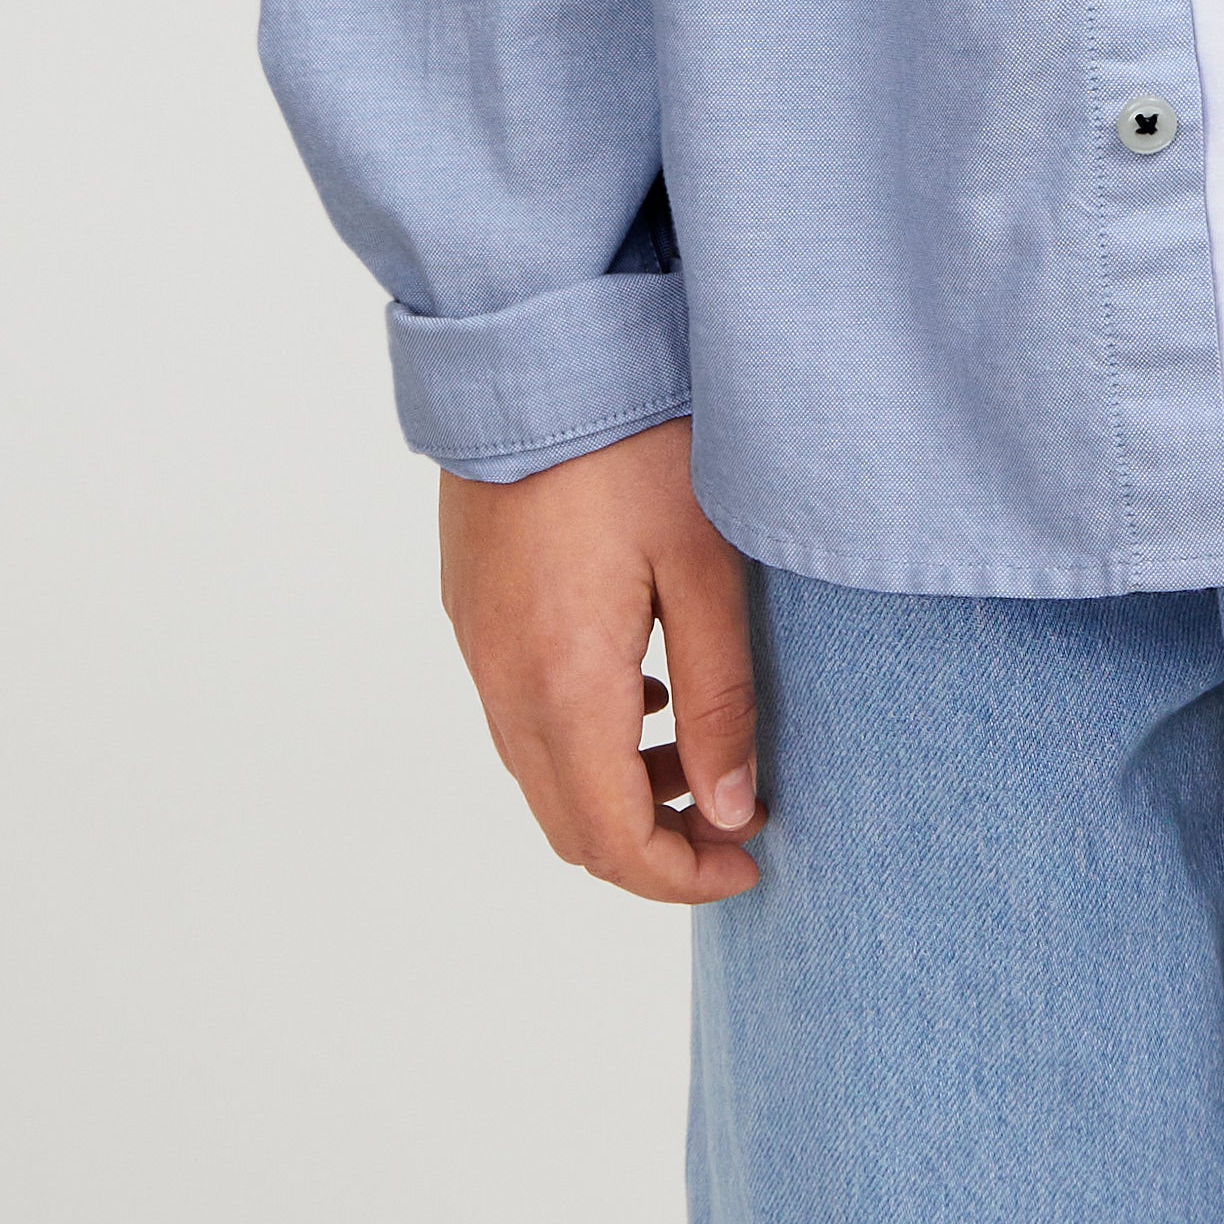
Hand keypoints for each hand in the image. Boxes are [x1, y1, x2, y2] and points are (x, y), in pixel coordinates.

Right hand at [437, 415, 762, 902]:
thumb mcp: (705, 566)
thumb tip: (735, 810)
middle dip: (651, 846)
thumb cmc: (632, 443)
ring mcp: (477, 645)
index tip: (751, 861)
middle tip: (733, 820)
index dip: (682, 876)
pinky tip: (643, 684)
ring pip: (540, 771)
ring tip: (697, 750)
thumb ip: (720, 698)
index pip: (613, 841)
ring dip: (614, 790)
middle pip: (568, 823)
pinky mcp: (472, 607)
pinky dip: (580, 735)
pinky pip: (518, 712)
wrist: (534, 346)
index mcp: (564, 685)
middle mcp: (504, 681)